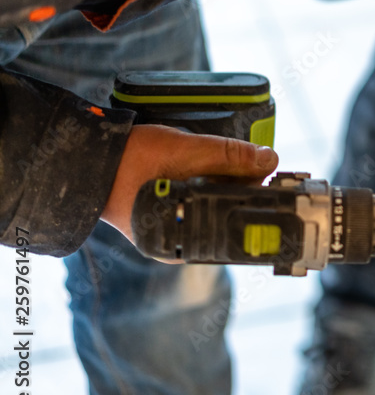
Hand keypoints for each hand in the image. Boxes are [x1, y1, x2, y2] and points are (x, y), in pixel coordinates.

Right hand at [102, 124, 278, 242]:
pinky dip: (207, 183)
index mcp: (183, 242)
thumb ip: (229, 155)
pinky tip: (208, 166)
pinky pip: (195, 202)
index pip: (234, 221)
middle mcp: (177, 244)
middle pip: (226, 214)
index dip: (255, 194)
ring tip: (229, 159)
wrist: (84, 157)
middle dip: (242, 186)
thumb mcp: (186, 151)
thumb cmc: (129, 159)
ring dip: (226, 182)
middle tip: (253, 159)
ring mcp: (169, 231)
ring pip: (212, 206)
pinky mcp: (163, 217)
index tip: (267, 172)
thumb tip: (269, 159)